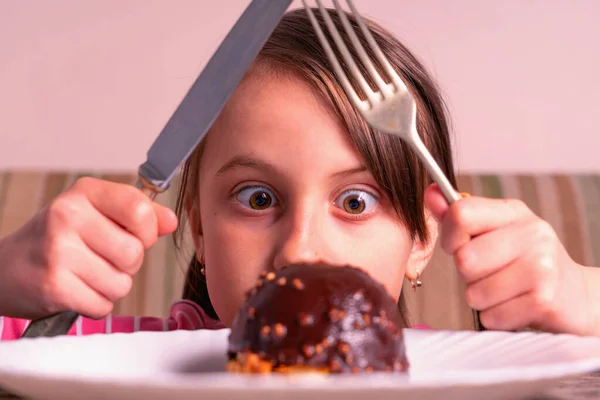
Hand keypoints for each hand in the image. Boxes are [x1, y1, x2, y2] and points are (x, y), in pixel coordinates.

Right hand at [0, 177, 177, 319]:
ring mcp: (58, 251)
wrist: (6, 268)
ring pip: (122, 283)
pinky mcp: (53, 286)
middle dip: (126, 264)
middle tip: (101, 259)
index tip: (135, 235)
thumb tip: (171, 221)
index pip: (140, 209)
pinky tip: (77, 291)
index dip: (147, 231)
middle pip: (134, 253)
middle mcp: (67, 215)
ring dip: (111, 286)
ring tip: (87, 275)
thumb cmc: (59, 239)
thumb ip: (139, 214)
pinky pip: (103, 305)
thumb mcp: (98, 214)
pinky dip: (96, 304)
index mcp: (85, 192)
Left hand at [424, 184, 596, 335]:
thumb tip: (429, 193)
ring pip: (474, 293)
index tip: (458, 246)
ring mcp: (541, 267)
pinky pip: (491, 316)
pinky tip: (514, 305)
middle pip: (464, 259)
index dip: (449, 236)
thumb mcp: (494, 231)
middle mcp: (532, 234)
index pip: (461, 214)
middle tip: (489, 272)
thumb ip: (458, 215)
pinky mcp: (543, 301)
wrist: (575, 295)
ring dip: (481, 298)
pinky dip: (496, 317)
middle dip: (467, 274)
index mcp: (513, 212)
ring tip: (504, 290)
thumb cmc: (523, 261)